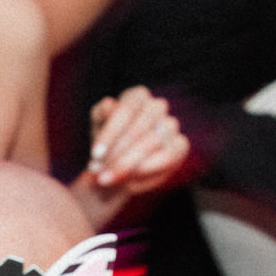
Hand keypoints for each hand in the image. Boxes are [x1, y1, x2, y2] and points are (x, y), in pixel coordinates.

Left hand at [74, 88, 189, 224]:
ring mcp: (171, 125)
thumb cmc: (106, 146)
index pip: (126, 110)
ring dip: (130, 162)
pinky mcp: (180, 145)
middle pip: (140, 126)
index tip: (95, 155)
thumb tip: (110, 104)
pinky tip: (133, 178)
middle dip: (118, 152)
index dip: (110, 133)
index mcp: (136, 96)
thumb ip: (101, 115)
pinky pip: (169, 154)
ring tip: (112, 177)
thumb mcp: (97, 128)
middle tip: (101, 173)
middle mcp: (157, 106)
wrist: (116, 172)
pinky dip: (150, 167)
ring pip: (153, 141)